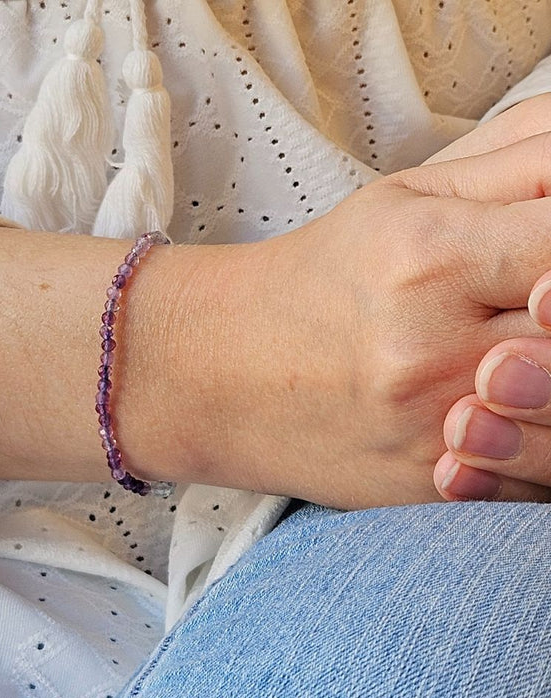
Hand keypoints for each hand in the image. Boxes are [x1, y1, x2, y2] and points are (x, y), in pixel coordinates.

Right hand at [212, 132, 550, 507]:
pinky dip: (539, 443)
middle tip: (536, 308)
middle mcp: (430, 349)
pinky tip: (508, 412)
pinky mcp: (428, 486)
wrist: (222, 373)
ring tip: (514, 359)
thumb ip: (524, 166)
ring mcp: (430, 428)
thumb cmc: (319, 280)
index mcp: (428, 256)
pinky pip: (536, 477)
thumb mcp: (407, 200)